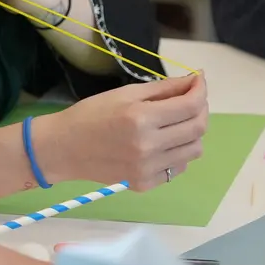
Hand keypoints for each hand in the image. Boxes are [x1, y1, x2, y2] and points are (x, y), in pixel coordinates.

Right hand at [40, 74, 208, 190]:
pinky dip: (179, 153)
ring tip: (176, 123)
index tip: (198, 81)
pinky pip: (178, 168)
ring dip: (192, 133)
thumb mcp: (126, 93)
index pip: (190, 106)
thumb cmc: (92, 114)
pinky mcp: (145, 184)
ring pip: (194, 151)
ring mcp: (147, 169)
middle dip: (201, 109)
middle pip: (198, 128)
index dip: (200, 90)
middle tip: (190, 100)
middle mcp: (148, 146)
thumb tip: (195, 80)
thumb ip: (164, 88)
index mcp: (141, 118)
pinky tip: (163, 143)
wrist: (64, 148)